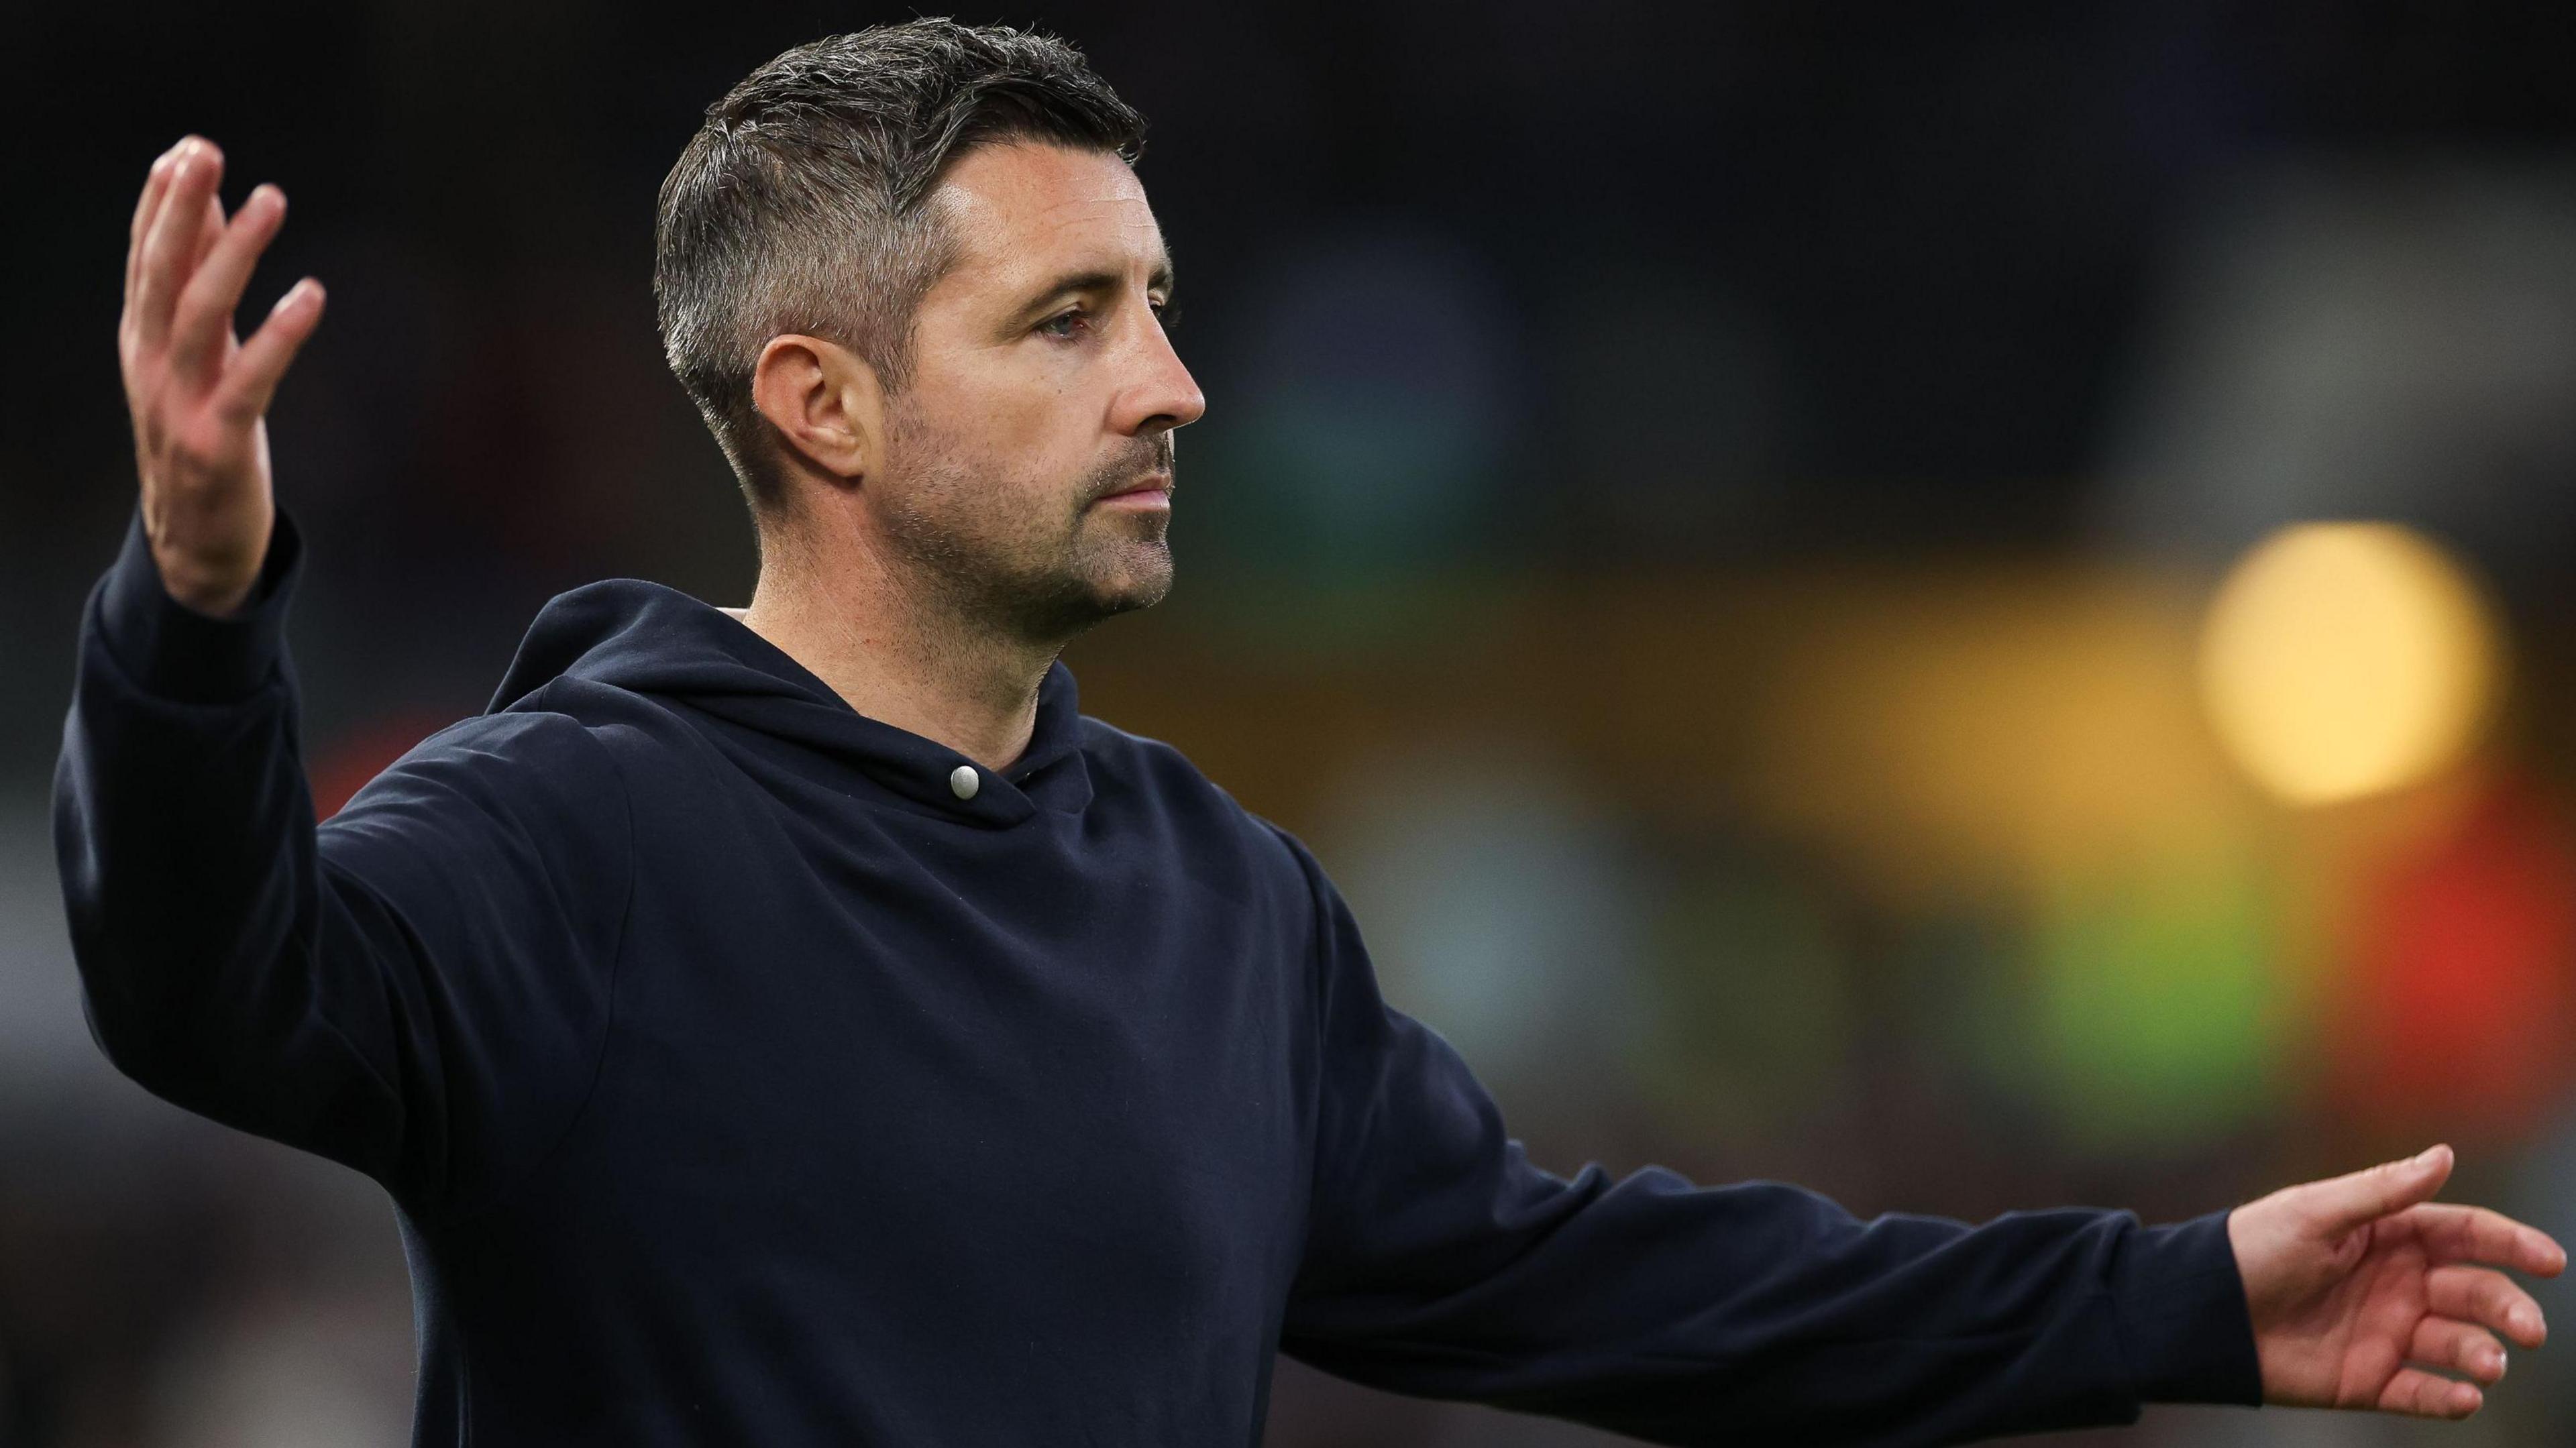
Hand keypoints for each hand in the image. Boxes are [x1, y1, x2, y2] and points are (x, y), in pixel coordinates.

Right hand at [119, 135, 324, 616]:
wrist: (193, 541)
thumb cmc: (201, 434)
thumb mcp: (195, 360)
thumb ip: (199, 290)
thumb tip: (209, 213)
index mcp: (142, 342)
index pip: (145, 260)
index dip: (159, 205)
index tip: (184, 151)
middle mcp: (151, 366)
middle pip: (162, 274)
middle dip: (180, 209)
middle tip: (205, 152)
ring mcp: (180, 404)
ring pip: (201, 315)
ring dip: (234, 253)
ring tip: (268, 199)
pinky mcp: (219, 441)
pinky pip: (252, 379)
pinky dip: (280, 335)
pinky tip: (310, 294)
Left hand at [2230, 1144, 2564, 1418]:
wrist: (2203, 1311)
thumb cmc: (2253, 1249)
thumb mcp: (2315, 1213)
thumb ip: (2382, 1191)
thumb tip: (2444, 1156)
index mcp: (2391, 1236)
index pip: (2466, 1235)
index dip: (2510, 1244)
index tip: (2550, 1259)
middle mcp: (2401, 1285)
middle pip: (2474, 1294)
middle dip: (2508, 1308)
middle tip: (2528, 1328)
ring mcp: (2389, 1333)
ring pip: (2457, 1345)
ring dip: (2481, 1354)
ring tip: (2487, 1363)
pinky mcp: (2369, 1380)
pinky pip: (2421, 1393)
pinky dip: (2448, 1398)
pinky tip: (2465, 1398)